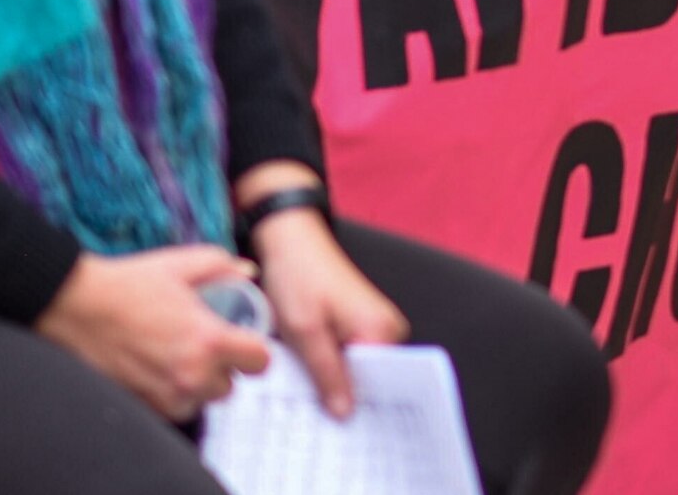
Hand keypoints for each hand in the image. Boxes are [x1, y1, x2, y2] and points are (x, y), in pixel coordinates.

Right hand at [37, 245, 271, 422]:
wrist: (76, 307)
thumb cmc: (129, 284)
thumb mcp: (182, 264)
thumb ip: (223, 265)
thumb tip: (250, 273)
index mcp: (208, 341)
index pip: (260, 362)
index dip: (256, 352)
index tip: (246, 343)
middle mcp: (190, 375)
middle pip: (228, 388)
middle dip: (223, 370)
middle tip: (207, 349)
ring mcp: (163, 395)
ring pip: (199, 403)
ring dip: (196, 387)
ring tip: (181, 361)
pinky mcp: (139, 405)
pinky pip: (169, 410)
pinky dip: (170, 396)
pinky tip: (160, 372)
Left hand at [247, 204, 404, 421]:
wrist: (290, 242)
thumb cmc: (298, 279)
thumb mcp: (306, 331)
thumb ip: (328, 372)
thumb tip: (347, 413)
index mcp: (381, 329)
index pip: (382, 384)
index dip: (360, 410)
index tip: (338, 434)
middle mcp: (386, 328)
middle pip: (370, 379)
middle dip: (345, 399)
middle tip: (316, 423)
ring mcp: (373, 325)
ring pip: (356, 370)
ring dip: (334, 385)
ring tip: (309, 406)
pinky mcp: (358, 324)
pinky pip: (348, 357)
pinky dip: (329, 370)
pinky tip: (309, 382)